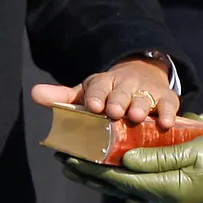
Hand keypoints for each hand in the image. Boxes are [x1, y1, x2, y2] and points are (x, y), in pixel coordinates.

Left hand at [31, 58, 178, 128]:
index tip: (92, 106)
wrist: (140, 78)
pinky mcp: (166, 98)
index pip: (96, 87)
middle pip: (120, 92)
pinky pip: (169, 104)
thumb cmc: (107, 94)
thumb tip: (34, 93)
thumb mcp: (86, 94)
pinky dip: (168, 113)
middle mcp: (124, 85)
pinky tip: (166, 124)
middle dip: (117, 101)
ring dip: (140, 107)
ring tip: (137, 117)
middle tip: (114, 113)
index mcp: (102, 84)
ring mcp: (146, 91)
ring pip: (144, 98)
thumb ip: (62, 98)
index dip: (95, 96)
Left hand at [59, 132, 202, 202]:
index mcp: (166, 187)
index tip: (70, 158)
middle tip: (64, 161)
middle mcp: (163, 196)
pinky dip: (121, 181)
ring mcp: (170, 196)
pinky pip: (141, 188)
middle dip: (89, 174)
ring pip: (126, 188)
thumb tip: (124, 160)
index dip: (93, 169)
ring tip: (79, 167)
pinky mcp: (176, 191)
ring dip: (101, 177)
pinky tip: (111, 177)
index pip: (120, 180)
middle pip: (117, 187)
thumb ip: (157, 155)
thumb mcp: (192, 150)